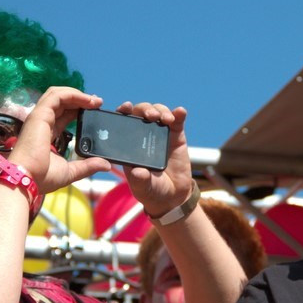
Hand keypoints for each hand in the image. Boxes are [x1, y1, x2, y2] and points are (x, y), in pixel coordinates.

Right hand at [7, 86, 110, 192]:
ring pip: (58, 94)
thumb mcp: (71, 171)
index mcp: (48, 133)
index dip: (79, 108)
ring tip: (94, 100)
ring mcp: (39, 117)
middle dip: (81, 98)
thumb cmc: (42, 177)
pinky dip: (72, 94)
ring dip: (78, 94)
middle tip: (98, 102)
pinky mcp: (39, 114)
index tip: (95, 109)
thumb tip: (106, 165)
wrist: (27, 180)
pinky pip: (56, 96)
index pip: (64, 114)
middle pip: (61, 101)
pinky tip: (87, 100)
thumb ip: (88, 166)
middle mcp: (43, 122)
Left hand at [115, 101, 192, 216]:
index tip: (125, 107)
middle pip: (141, 113)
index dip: (122, 111)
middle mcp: (142, 134)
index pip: (122, 122)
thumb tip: (138, 172)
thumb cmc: (151, 190)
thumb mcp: (143, 188)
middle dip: (144, 109)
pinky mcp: (176, 135)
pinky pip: (177, 120)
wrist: (172, 195)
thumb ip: (139, 180)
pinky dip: (178, 114)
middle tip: (150, 116)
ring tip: (166, 119)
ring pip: (158, 112)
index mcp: (128, 143)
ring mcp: (159, 133)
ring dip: (161, 110)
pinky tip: (180, 112)